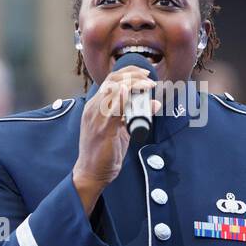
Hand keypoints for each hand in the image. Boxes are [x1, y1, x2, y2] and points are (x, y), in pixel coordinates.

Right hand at [72, 66, 159, 214]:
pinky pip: (115, 109)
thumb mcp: (120, 129)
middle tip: (149, 80)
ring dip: (134, 85)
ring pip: (114, 91)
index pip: (110, 80)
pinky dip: (125, 99)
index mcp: (95, 106)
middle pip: (112, 81)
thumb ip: (134, 116)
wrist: (91, 172)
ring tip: (149, 86)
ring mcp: (96, 118)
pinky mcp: (103, 129)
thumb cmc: (104, 151)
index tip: (144, 73)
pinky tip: (134, 95)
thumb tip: (154, 105)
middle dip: (133, 76)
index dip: (127, 73)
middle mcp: (93, 108)